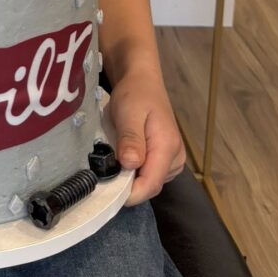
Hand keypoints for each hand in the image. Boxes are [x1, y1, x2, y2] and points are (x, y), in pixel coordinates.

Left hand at [108, 67, 185, 205]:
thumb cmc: (135, 94)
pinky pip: (148, 174)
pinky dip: (133, 170)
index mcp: (168, 148)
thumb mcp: (128, 113)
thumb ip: (131, 139)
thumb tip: (130, 165)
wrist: (143, 82)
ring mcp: (172, 160)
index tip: (105, 191)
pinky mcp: (165, 159)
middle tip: (102, 171)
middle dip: (126, 185)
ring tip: (112, 158)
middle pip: (149, 186)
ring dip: (128, 177)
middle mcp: (175, 159)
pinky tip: (122, 156)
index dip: (129, 193)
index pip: (150, 184)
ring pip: (147, 182)